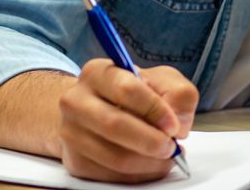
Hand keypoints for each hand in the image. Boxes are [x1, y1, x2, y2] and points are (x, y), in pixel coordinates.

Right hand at [58, 60, 198, 182]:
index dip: (155, 110)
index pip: (127, 89)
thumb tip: (178, 124)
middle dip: (151, 141)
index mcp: (97, 73)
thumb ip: (178, 93)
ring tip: (166, 156)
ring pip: (115, 157)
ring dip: (149, 162)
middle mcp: (76, 101)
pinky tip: (150, 164)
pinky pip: (112, 176)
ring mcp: (70, 133)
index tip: (173, 125)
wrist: (96, 112)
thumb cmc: (133, 95)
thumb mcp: (160, 80)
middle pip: (114, 125)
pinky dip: (139, 174)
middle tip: (171, 147)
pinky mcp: (75, 162)